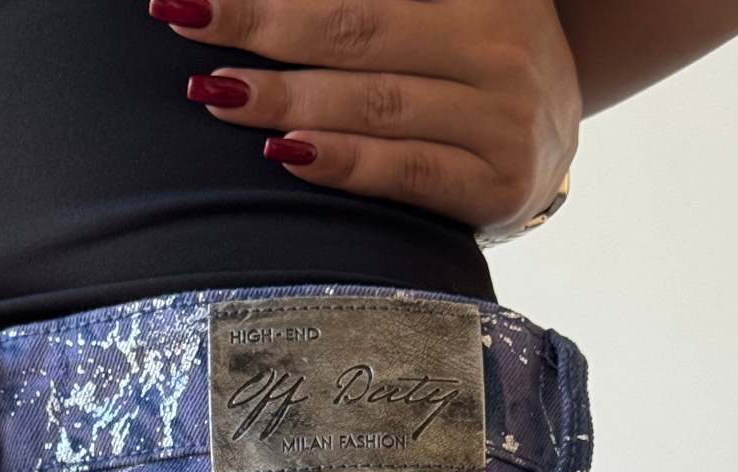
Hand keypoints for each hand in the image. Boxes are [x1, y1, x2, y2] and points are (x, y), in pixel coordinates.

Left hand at [148, 0, 581, 239]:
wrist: (549, 140)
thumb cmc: (466, 62)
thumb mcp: (439, 8)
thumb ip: (372, 5)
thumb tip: (269, 1)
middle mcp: (501, 40)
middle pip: (361, 27)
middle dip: (264, 26)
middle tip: (188, 23)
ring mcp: (505, 117)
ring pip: (378, 102)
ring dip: (287, 98)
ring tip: (214, 91)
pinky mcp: (497, 186)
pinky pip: (404, 172)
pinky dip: (342, 161)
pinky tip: (284, 152)